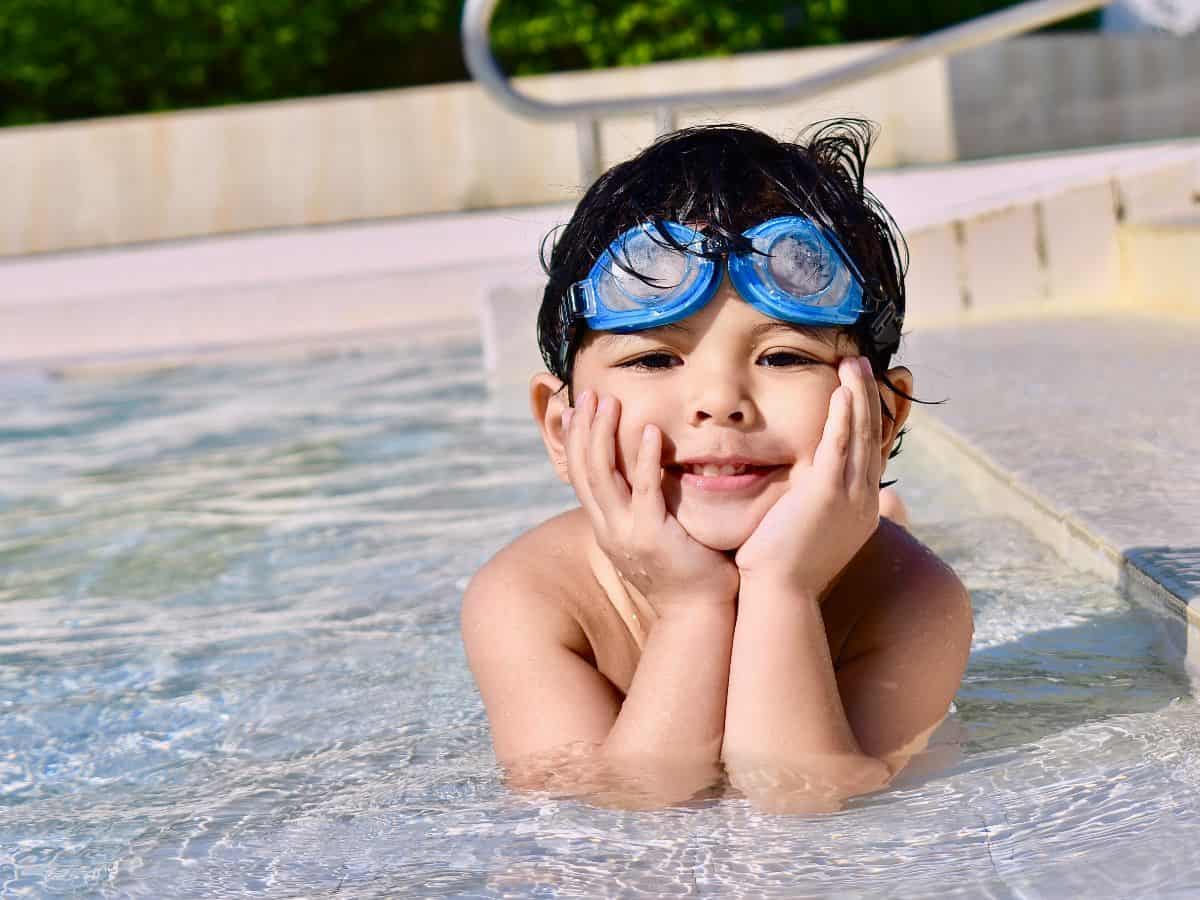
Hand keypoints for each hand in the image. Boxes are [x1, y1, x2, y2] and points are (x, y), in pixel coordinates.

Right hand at [563, 390, 739, 611]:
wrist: (698, 613)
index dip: (574, 440)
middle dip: (583, 429)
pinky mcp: (652, 536)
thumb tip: (645, 477)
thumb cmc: (685, 571)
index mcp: (605, 527)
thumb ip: (644, 506)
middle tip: (588, 394)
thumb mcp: (652, 534)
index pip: (579, 476)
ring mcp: (626, 533)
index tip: (576, 408)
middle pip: (583, 470)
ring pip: (602, 475)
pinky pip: (643, 490)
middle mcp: (608, 529)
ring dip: (604, 435)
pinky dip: (644, 458)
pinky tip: (650, 431)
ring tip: (610, 402)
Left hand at [734, 356, 881, 596]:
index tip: (864, 390)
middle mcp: (863, 500)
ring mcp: (850, 497)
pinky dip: (843, 417)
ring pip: (859, 435)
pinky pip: (839, 446)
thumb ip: (817, 510)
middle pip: (871, 437)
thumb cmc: (785, 570)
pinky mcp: (827, 494)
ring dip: (858, 396)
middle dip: (868, 397)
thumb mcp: (809, 534)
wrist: (780, 594)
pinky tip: (842, 392)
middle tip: (862, 365)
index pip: (869, 453)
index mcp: (861, 509)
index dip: (868, 419)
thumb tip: (815, 496)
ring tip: (854, 364)